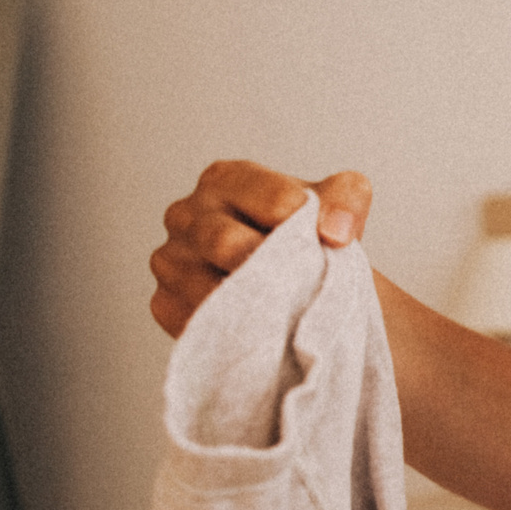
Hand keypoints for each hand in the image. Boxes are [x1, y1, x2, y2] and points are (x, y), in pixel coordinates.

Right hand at [149, 161, 371, 336]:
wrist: (295, 282)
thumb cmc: (308, 237)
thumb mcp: (336, 204)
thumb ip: (345, 200)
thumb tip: (336, 231)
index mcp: (225, 179)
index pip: (272, 199)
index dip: (309, 223)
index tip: (337, 241)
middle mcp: (186, 214)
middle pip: (228, 244)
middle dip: (278, 269)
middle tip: (309, 285)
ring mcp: (169, 260)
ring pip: (212, 289)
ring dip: (260, 305)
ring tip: (292, 309)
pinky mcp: (165, 302)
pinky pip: (202, 321)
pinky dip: (240, 330)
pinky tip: (266, 328)